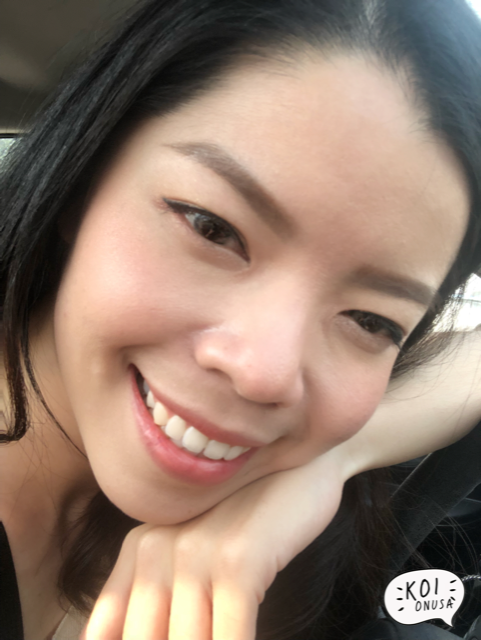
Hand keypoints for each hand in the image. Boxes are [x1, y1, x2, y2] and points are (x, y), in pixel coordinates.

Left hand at [81, 450, 344, 639]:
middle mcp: (156, 549)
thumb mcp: (199, 549)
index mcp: (139, 549)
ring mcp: (195, 553)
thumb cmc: (252, 514)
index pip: (108, 630)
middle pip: (147, 639)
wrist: (301, 462)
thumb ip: (169, 596)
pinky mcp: (238, 560)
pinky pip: (229, 635)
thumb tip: (165, 627)